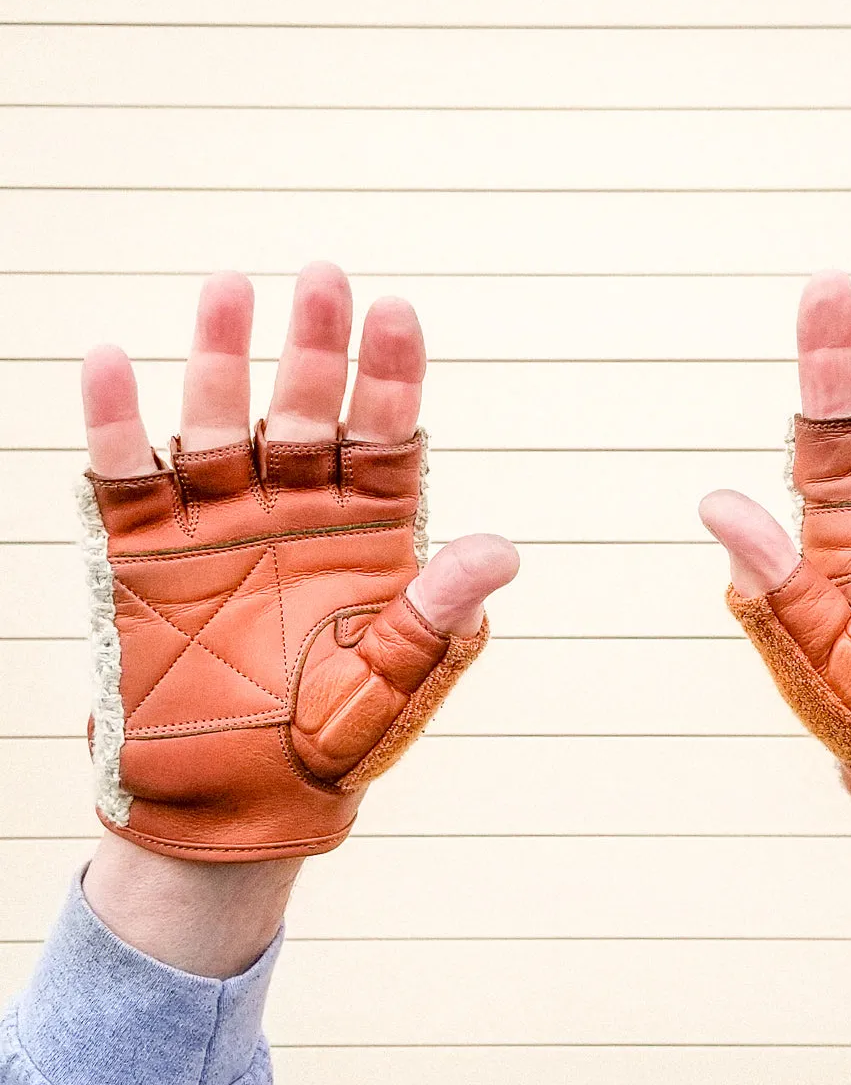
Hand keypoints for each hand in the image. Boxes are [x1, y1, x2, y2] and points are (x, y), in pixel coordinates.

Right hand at [80, 264, 517, 970]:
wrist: (233, 806)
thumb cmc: (326, 748)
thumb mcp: (390, 686)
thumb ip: (435, 616)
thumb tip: (502, 550)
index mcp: (367, 537)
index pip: (385, 437)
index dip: (391, 376)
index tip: (398, 312)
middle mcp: (295, 514)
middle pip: (305, 412)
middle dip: (314, 348)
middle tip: (323, 278)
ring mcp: (218, 525)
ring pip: (219, 424)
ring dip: (221, 360)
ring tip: (230, 290)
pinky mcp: (145, 554)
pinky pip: (127, 477)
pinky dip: (118, 424)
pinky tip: (114, 362)